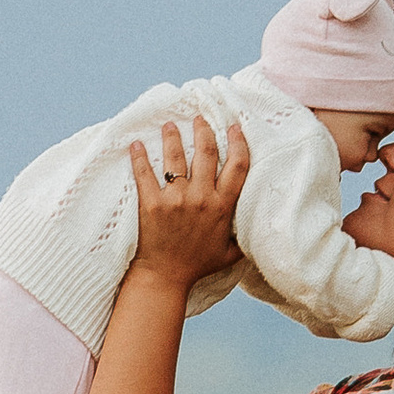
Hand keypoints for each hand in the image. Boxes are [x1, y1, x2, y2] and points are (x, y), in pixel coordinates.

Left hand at [125, 114, 247, 293]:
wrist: (166, 276)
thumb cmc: (197, 265)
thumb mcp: (229, 254)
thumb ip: (243, 238)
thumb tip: (257, 230)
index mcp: (221, 206)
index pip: (237, 167)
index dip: (237, 143)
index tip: (234, 127)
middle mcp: (201, 198)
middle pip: (206, 153)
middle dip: (203, 130)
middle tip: (198, 117)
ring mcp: (176, 199)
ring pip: (175, 158)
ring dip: (173, 137)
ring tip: (169, 124)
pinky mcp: (152, 203)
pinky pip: (145, 174)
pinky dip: (139, 157)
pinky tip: (136, 144)